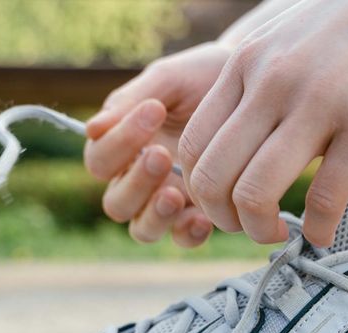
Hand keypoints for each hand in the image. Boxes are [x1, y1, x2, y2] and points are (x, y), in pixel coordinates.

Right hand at [84, 42, 230, 246]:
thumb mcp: (168, 81)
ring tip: (175, 194)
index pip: (99, 161)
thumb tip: (91, 129)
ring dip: (155, 215)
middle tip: (162, 155)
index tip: (154, 111)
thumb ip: (130, 102)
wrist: (256, 89)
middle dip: (135, 183)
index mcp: (122, 148)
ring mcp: (168, 202)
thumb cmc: (201, 79)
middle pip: (116, 204)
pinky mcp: (199, 215)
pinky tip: (203, 218)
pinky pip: (182, 238)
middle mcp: (139, 182)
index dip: (118, 143)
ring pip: (142, 229)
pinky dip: (188, 233)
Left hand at [179, 0, 347, 245]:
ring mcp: (319, 101)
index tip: (228, 204)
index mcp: (246, 64)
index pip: (192, 146)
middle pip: (211, 179)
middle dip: (225, 220)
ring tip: (281, 233)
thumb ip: (255, 90)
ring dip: (261, 231)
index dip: (201, 191)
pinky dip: (317, 230)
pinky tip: (324, 232)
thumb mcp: (286, 45)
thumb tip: (241, 149)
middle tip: (252, 226)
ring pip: (255, 194)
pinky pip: (325, 198)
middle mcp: (271, 82)